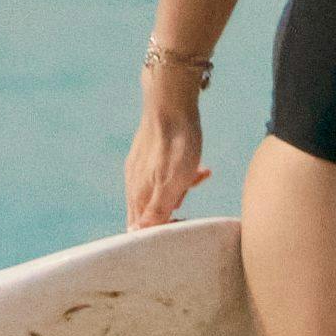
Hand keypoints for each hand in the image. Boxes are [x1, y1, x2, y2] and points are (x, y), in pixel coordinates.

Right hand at [125, 55, 217, 226]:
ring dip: (182, 190)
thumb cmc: (175, 144)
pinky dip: (183, 174)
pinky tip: (201, 167)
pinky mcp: (152, 153)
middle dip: (174, 211)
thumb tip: (138, 234)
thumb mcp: (172, 183)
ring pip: (161, 192)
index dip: (160, 234)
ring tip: (199, 175)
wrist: (171, 101)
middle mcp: (134, 183)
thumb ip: (156, 211)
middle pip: (151, 213)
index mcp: (137, 195)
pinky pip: (167, 173)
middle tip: (191, 197)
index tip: (180, 226)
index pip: (139, 230)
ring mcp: (141, 167)